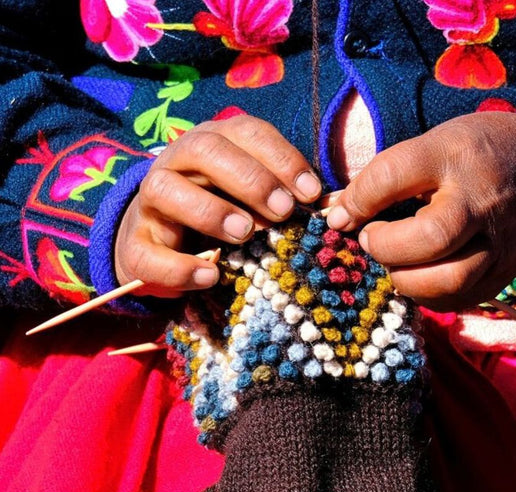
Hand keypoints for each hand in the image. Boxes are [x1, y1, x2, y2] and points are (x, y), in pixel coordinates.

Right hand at [115, 115, 321, 296]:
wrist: (160, 245)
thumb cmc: (219, 215)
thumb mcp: (249, 199)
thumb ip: (278, 197)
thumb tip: (324, 207)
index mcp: (213, 145)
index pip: (246, 133)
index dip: (281, 158)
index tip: (311, 193)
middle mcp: (177, 163)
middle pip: (206, 149)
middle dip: (250, 178)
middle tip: (282, 211)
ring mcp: (150, 203)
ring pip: (165, 189)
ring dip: (210, 211)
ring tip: (244, 234)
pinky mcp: (135, 245)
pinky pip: (148, 253)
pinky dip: (180, 267)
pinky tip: (211, 277)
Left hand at [327, 111, 515, 310]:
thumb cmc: (480, 156)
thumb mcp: (436, 144)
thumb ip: (387, 177)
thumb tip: (337, 213)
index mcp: (456, 156)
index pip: (395, 175)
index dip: (357, 199)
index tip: (340, 215)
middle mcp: (480, 201)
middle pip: (430, 238)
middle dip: (387, 247)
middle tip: (371, 241)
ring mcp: (497, 244)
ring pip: (446, 280)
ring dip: (404, 278)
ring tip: (394, 263)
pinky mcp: (502, 276)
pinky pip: (456, 300)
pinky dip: (425, 295)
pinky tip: (417, 277)